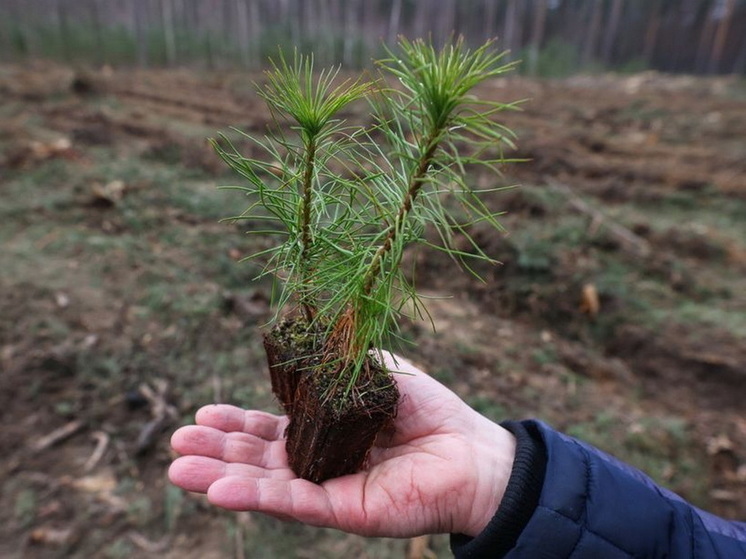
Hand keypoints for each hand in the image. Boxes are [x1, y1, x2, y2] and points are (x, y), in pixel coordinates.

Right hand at [168, 353, 515, 537]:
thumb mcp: (374, 372)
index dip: (237, 422)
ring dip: (220, 475)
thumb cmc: (428, 408)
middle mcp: (320, 462)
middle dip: (217, 449)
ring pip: (266, 483)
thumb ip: (337, 364)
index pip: (270, 428)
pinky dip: (254, 496)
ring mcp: (328, 488)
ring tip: (178, 467)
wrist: (470, 448)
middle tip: (177, 440)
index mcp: (325, 430)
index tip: (202, 412)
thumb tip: (301, 343)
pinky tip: (218, 489)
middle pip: (258, 457)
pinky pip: (293, 503)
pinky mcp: (343, 510)